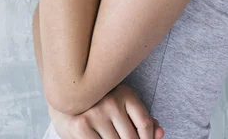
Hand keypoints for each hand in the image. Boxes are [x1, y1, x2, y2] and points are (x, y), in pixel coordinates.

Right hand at [48, 83, 163, 138]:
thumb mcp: (122, 105)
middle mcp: (111, 101)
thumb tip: (161, 133)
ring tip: (113, 137)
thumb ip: (140, 118)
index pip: (144, 124)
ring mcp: (95, 113)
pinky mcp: (80, 125)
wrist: (66, 95)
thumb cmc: (99, 103)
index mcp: (125, 93)